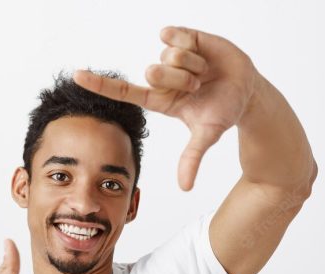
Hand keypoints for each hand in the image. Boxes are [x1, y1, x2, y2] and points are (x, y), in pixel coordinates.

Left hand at [73, 26, 260, 190]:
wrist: (247, 90)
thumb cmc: (223, 111)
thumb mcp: (207, 134)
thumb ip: (192, 158)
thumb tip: (185, 187)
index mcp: (160, 99)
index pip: (124, 91)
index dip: (100, 84)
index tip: (77, 76)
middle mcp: (161, 76)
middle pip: (152, 72)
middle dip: (179, 80)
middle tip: (197, 86)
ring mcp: (171, 56)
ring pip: (168, 56)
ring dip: (192, 65)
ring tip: (204, 72)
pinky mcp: (183, 37)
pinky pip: (173, 36)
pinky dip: (190, 44)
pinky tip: (200, 51)